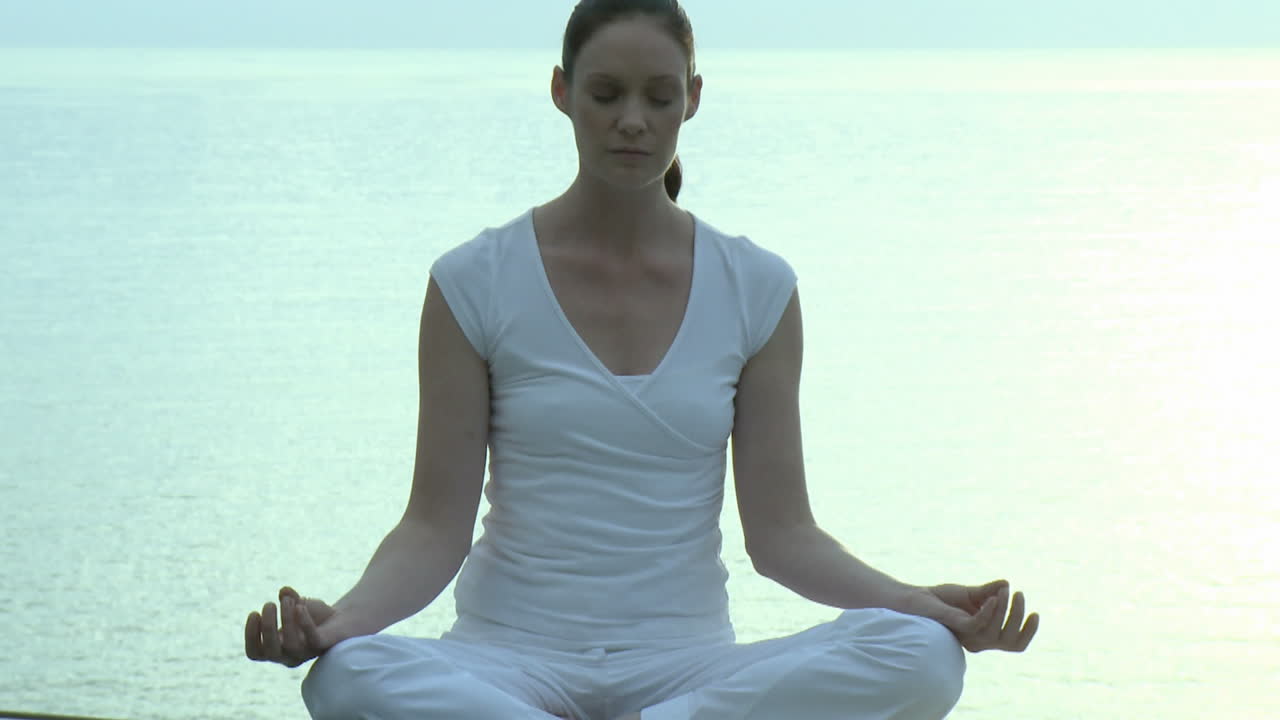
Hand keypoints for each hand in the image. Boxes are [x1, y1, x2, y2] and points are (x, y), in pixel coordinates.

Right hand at [244, 586, 341, 666]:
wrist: (341, 618)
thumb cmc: (312, 614)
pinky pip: (312, 639)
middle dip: (267, 627)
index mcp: (276, 648)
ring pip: (291, 645)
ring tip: (287, 600)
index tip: (254, 613)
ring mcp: (306, 653)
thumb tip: (285, 590)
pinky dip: (305, 622)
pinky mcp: (322, 646)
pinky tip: (301, 606)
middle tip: (269, 604)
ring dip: (286, 620)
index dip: (250, 636)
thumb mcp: (297, 604)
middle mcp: (289, 655)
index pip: (255, 653)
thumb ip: (288, 598)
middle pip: (270, 651)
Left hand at [907, 579, 1038, 652]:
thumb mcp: (970, 593)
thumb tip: (1007, 583)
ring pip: (995, 632)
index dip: (1028, 633)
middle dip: (1018, 617)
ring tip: (1006, 591)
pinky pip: (978, 625)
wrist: (916, 597)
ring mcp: (967, 636)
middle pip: (1009, 640)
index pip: (1014, 643)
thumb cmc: (941, 598)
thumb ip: (988, 591)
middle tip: (1020, 594)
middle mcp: (978, 640)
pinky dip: (989, 611)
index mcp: (985, 634)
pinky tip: (993, 596)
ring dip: (1005, 610)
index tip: (1036, 614)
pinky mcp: (956, 628)